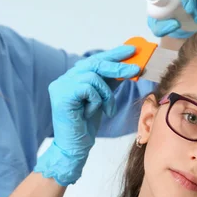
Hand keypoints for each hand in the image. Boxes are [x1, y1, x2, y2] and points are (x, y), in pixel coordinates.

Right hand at [34, 46, 139, 185]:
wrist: (74, 147)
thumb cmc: (86, 125)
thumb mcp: (102, 98)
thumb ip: (110, 82)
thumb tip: (128, 67)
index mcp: (73, 78)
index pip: (95, 60)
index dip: (114, 54)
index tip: (132, 50)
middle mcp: (64, 79)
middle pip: (95, 63)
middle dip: (118, 66)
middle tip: (136, 69)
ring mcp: (61, 85)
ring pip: (94, 77)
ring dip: (106, 94)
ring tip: (107, 109)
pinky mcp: (62, 95)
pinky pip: (88, 88)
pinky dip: (96, 101)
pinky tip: (90, 113)